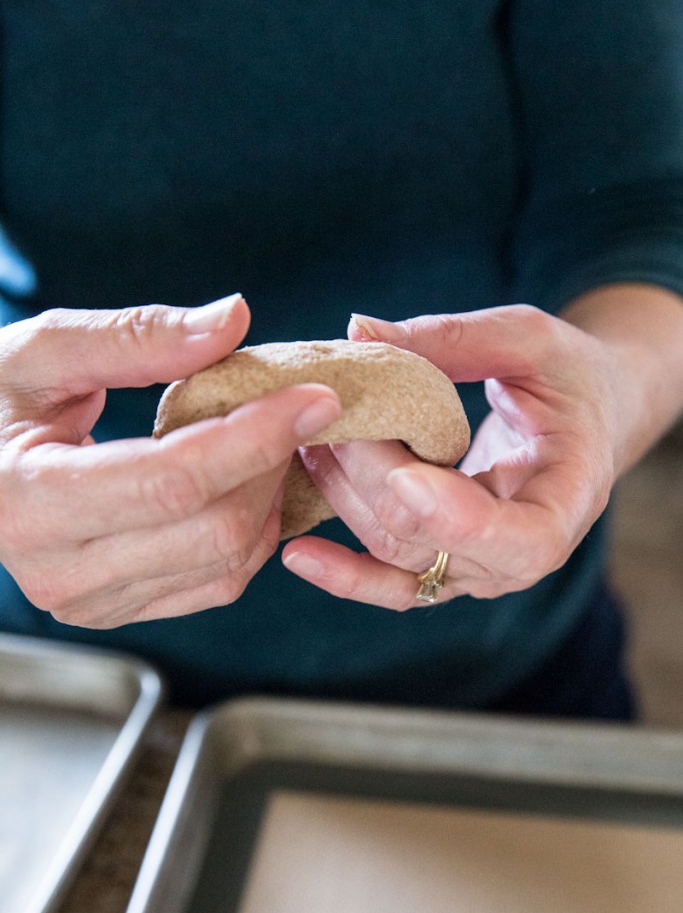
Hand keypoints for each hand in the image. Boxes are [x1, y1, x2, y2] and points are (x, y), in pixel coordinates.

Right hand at [0, 295, 339, 627]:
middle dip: (268, 464)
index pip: (172, 480)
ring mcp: (90, 603)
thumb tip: (232, 319)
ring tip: (265, 440)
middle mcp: (58, 571)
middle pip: (212, 529)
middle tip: (286, 410)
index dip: (255, 437)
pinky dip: (251, 533)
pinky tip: (246, 484)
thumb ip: (135, 336)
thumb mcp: (41, 352)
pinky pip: (217, 585)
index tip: (314, 397)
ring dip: (268, 497)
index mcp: (28, 500)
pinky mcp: (118, 611)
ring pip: (226, 563)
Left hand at [282, 303, 624, 608]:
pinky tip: (298, 555)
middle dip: (374, 478)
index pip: (525, 540)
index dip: (461, 519)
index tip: (406, 477)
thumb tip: (358, 329)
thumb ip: (452, 339)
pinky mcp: (444, 566)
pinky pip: (390, 583)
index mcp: (570, 499)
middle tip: (331, 415)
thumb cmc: (568, 375)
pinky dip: (344, 573)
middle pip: (435, 540)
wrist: (581, 419)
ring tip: (304, 439)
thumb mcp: (529, 341)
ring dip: (345, 500)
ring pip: (398, 554)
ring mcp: (480, 567)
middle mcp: (524, 551)